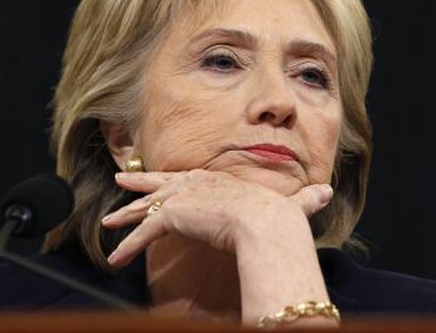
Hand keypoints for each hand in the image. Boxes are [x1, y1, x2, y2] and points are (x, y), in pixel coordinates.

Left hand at [101, 170, 332, 266]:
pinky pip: (143, 233)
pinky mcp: (173, 216)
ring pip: (146, 207)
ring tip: (107, 224)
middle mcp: (198, 185)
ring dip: (126, 216)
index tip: (164, 177)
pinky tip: (116, 259)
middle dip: (140, 182)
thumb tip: (328, 192)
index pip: (191, 178)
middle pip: (162, 184)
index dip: (176, 179)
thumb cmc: (280, 216)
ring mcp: (183, 199)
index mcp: (221, 182)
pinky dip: (128, 246)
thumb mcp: (293, 206)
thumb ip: (307, 200)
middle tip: (122, 179)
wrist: (267, 223)